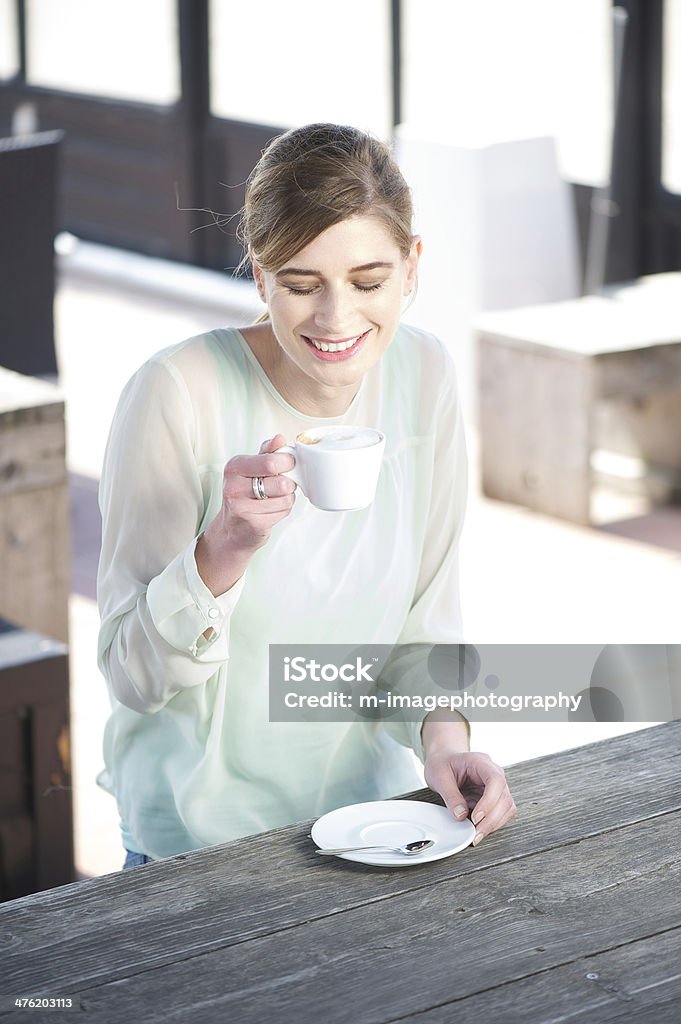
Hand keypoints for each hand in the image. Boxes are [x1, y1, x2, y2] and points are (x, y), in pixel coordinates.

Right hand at [196, 433, 295, 595]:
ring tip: (274, 499)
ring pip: (286, 498)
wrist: (233, 530)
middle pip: (281, 481)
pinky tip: (271, 511)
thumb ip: (267, 452)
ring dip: (286, 498)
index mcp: (234, 467)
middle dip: (288, 482)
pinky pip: (283, 512)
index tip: (288, 464)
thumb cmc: (245, 495)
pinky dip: (283, 511)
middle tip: (282, 484)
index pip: (271, 462)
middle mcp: (234, 486)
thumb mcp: (251, 469)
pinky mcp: (253, 523)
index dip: (287, 462)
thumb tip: (279, 438)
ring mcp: (241, 506)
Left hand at [424, 747, 515, 847]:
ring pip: (507, 807)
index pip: (495, 780)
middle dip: (492, 819)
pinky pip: (501, 812)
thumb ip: (451, 796)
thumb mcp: (439, 777)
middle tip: (476, 834)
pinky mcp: (494, 797)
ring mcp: (496, 785)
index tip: (476, 817)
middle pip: (504, 797)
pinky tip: (480, 829)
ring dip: (494, 824)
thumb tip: (461, 815)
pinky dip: (493, 823)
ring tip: (477, 835)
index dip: (489, 801)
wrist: (443, 760)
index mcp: (480, 762)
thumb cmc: (442, 763)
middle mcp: (493, 772)